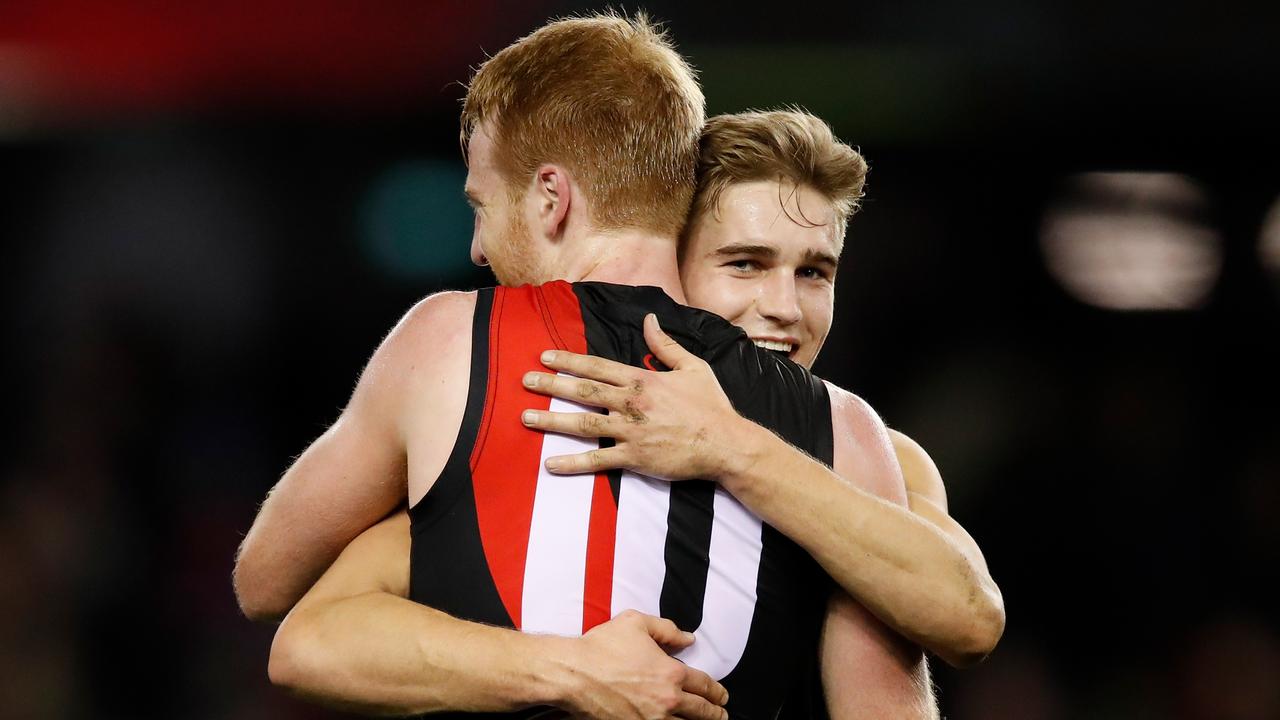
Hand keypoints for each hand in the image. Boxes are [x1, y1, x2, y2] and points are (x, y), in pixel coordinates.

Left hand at [521, 314, 747, 479]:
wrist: (726, 443)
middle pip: (584, 391)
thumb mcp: (693, 367)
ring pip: (583, 424)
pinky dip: (573, 464)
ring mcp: (631, 431)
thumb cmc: (711, 405)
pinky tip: (550, 464)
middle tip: (526, 382)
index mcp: (643, 380)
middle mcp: (632, 403)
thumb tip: (649, 318)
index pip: (598, 367)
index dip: (569, 361)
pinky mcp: (634, 458)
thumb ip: (666, 344)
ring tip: (526, 418)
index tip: (545, 357)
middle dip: (551, 385)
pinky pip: (597, 460)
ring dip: (552, 420)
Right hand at [557, 610, 727, 719]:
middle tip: (721, 715)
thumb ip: (667, 629)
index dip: (717, 692)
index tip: (722, 696)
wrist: (573, 673)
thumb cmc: (601, 647)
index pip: (705, 686)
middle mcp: (667, 700)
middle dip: (715, 714)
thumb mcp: (636, 623)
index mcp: (671, 673)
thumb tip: (688, 638)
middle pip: (702, 712)